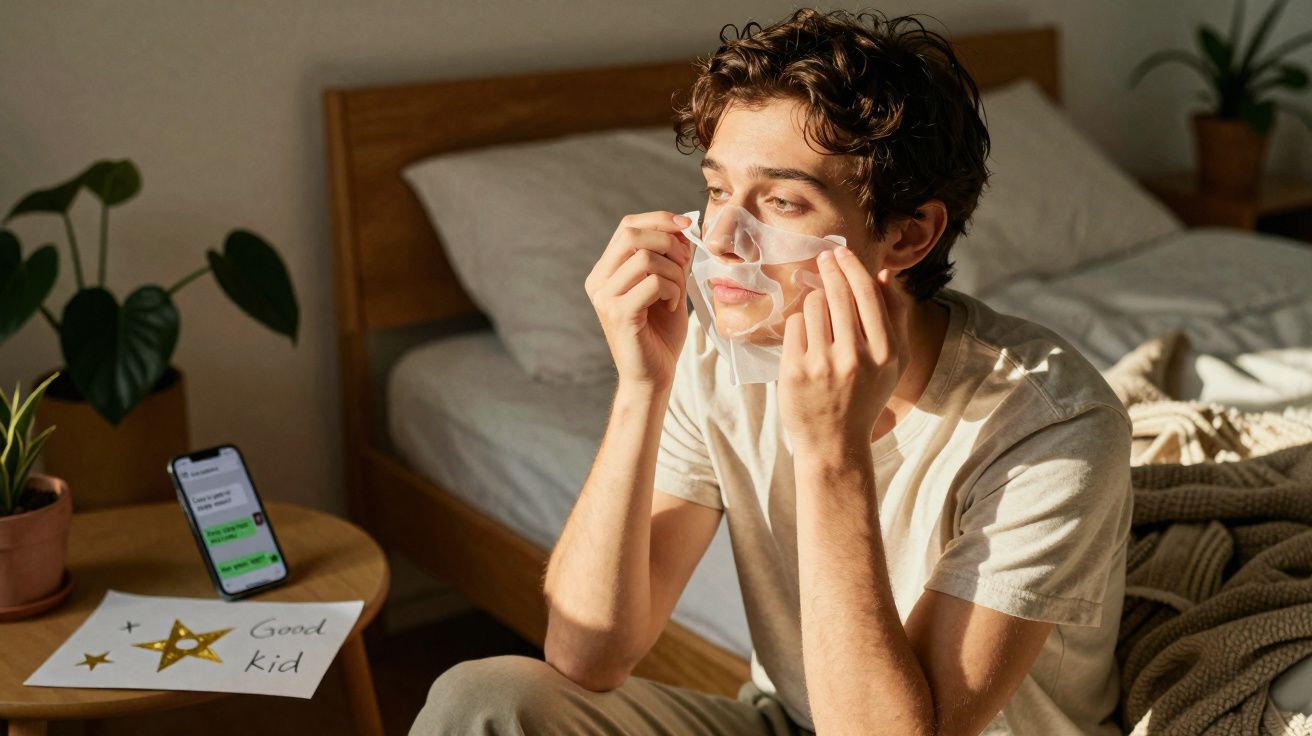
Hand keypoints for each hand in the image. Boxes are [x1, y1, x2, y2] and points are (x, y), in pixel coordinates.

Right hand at [585, 211, 692, 390]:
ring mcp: (604, 297)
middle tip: (685, 262)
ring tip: (676, 293)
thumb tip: (684, 226)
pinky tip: (672, 307)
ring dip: (673, 272)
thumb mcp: (669, 286)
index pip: (628, 226)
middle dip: (668, 241)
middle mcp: (598, 281)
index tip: (688, 226)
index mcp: (606, 271)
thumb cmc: (661, 334)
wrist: (654, 376)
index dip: (660, 219)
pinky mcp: (618, 314)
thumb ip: (671, 258)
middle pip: (631, 234)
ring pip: (645, 258)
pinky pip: (652, 282)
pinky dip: (672, 290)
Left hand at [778, 245, 910, 452]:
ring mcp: (823, 364)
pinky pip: (794, 325)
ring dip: (814, 303)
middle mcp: (856, 357)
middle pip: (838, 293)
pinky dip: (799, 325)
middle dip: (830, 270)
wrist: (834, 443)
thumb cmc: (865, 397)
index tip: (840, 253)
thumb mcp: (893, 362)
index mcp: (886, 353)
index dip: (851, 267)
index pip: (867, 293)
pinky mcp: (795, 371)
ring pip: (813, 305)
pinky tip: (805, 339)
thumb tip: (883, 273)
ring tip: (819, 318)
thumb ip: (894, 317)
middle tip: (823, 260)